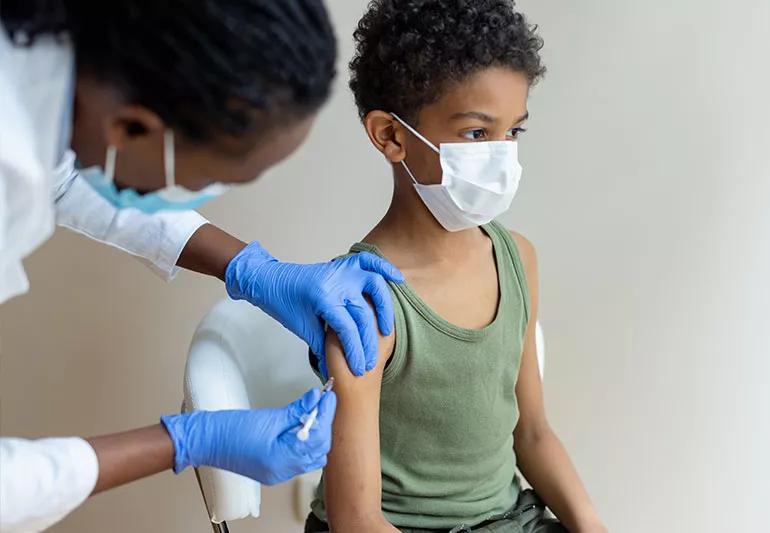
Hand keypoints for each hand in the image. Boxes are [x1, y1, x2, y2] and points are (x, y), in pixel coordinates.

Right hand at [161, 388, 336, 484]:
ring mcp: (278, 473)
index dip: (326, 415)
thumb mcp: (268, 417)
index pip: (317, 438)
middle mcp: (282, 471)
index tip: (329, 397)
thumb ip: (296, 410)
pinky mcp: (274, 469)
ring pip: (311, 456)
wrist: (206, 440)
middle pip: (318, 450)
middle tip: (324, 401)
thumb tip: (315, 399)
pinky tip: (303, 426)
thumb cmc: (229, 430)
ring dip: (317, 434)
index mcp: (281, 460)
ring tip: (314, 412)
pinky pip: (299, 458)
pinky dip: (305, 442)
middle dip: (324, 424)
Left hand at [225, 242, 403, 376]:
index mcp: (322, 299)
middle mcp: (336, 283)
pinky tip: (397, 279)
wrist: (270, 280)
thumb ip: (323, 347)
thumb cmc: (283, 303)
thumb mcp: (302, 328)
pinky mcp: (343, 264)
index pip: (347, 329)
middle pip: (364, 315)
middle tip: (370, 362)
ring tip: (386, 330)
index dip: (355, 352)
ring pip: (375, 286)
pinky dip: (385, 268)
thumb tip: (334, 373)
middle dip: (369, 342)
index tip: (358, 369)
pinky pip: (369, 262)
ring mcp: (341, 271)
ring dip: (384, 309)